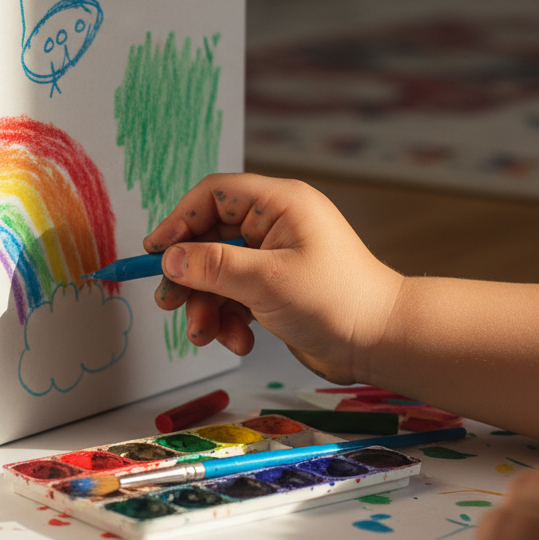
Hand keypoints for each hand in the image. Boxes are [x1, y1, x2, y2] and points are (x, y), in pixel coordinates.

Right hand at [143, 174, 401, 382]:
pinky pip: (236, 296)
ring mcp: (276, 258)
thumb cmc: (337, 301)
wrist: (382, 343)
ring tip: (205, 335)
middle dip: (190, 275)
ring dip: (207, 306)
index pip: (213, 196)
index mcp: (279, 204)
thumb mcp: (265, 282)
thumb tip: (168, 259)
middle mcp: (276, 225)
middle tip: (169, 302)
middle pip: (209, 238)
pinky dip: (229, 320)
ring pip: (219, 273)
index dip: (179, 220)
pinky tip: (239, 340)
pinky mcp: (276, 288)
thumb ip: (212, 267)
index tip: (156, 252)